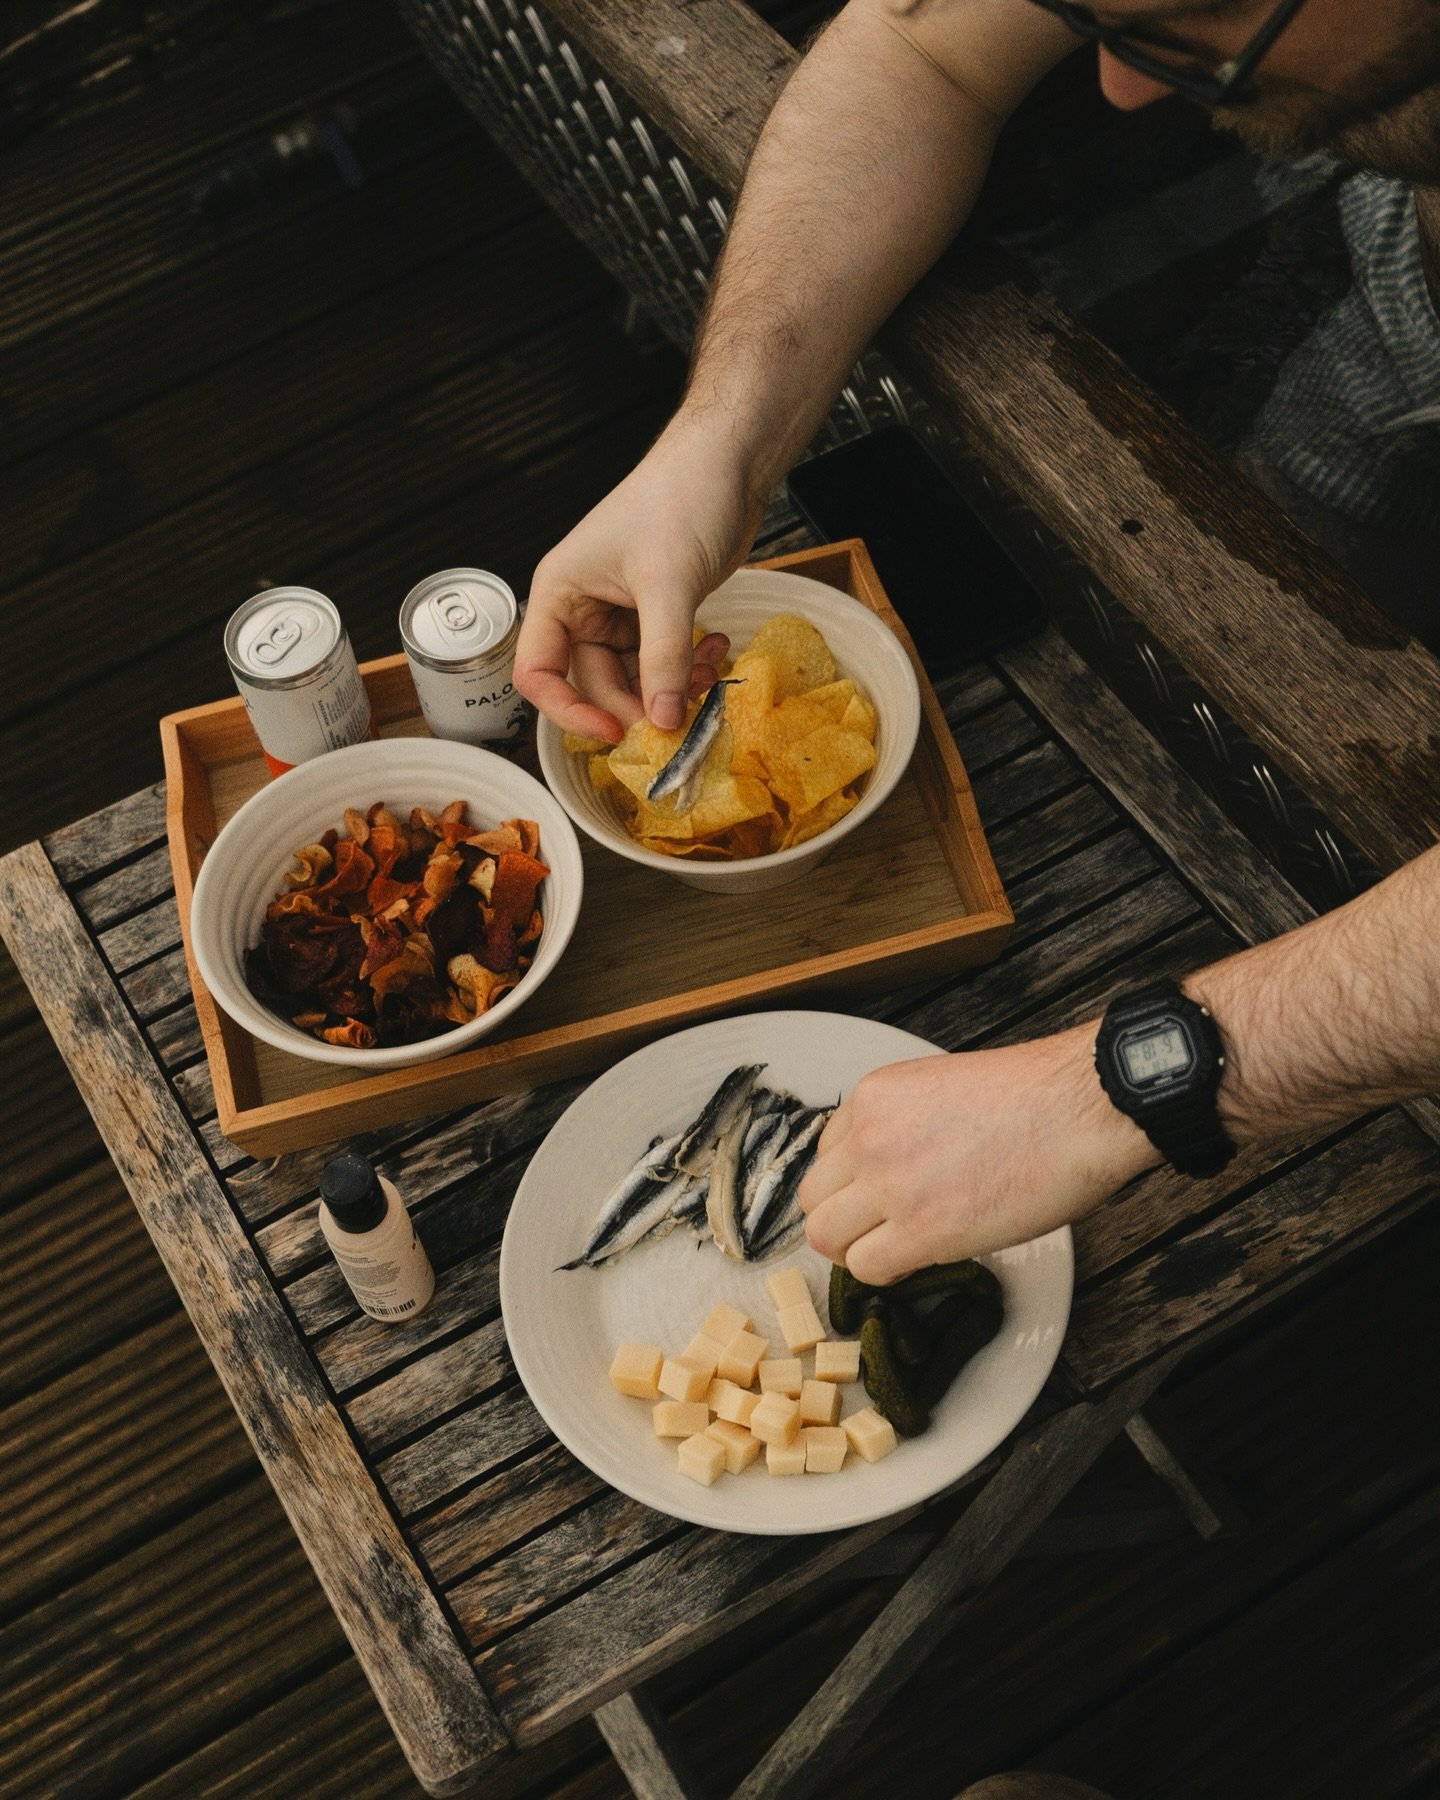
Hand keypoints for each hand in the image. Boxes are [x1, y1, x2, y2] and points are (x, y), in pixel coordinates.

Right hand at [514, 425, 763, 740]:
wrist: (725, 463)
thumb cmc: (680, 500)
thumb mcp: (669, 584)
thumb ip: (663, 657)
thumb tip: (662, 720)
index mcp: (561, 593)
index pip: (539, 672)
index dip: (569, 710)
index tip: (615, 731)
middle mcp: (582, 607)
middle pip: (594, 684)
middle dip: (639, 704)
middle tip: (681, 718)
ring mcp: (619, 612)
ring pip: (634, 678)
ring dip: (671, 687)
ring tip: (709, 674)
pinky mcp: (656, 612)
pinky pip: (662, 662)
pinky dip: (688, 667)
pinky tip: (716, 649)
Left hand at [798, 1026, 1158, 1283]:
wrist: (1079, 1108)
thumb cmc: (1035, 1098)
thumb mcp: (943, 1087)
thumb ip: (905, 1122)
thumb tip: (900, 1161)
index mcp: (874, 1096)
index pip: (827, 1154)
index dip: (854, 1181)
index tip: (882, 1193)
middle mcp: (868, 1136)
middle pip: (814, 1198)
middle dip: (843, 1218)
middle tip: (882, 1228)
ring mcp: (889, 1183)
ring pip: (825, 1237)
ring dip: (857, 1248)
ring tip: (899, 1246)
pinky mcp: (921, 1229)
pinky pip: (865, 1267)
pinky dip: (887, 1270)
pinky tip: (922, 1257)